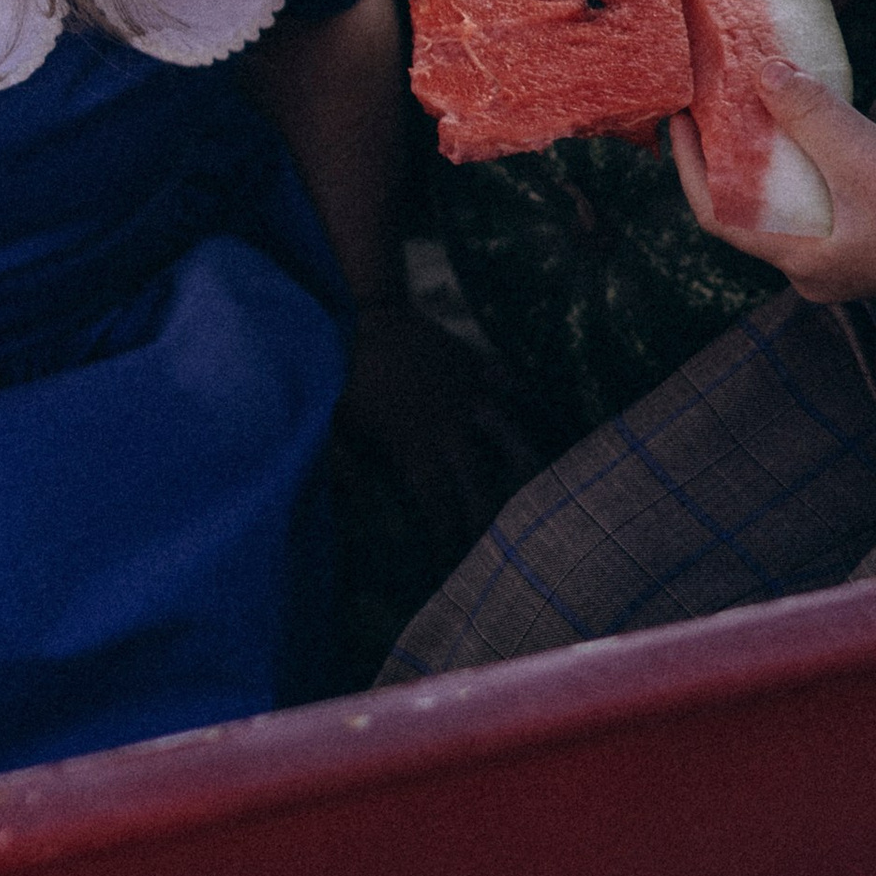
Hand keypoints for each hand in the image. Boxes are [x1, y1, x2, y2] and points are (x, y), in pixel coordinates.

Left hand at [337, 301, 541, 548]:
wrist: (362, 316)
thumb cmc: (340, 376)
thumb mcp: (331, 429)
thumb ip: (346, 471)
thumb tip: (360, 510)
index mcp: (413, 447)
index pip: (437, 503)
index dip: (447, 534)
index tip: (454, 560)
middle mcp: (448, 427)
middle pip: (477, 479)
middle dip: (489, 514)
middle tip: (503, 540)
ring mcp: (466, 393)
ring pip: (505, 430)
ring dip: (523, 456)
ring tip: (544, 477)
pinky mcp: (472, 363)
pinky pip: (504, 378)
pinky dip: (518, 391)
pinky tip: (533, 402)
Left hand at [666, 66, 875, 304]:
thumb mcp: (859, 151)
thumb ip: (807, 111)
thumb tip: (760, 70)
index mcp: (800, 263)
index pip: (718, 217)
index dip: (689, 167)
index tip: (676, 120)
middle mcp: (813, 269)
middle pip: (746, 211)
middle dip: (724, 159)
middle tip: (707, 109)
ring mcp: (842, 257)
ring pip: (781, 204)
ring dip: (762, 158)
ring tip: (745, 109)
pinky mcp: (866, 237)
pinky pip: (813, 199)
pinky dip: (798, 162)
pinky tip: (800, 126)